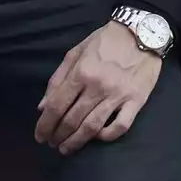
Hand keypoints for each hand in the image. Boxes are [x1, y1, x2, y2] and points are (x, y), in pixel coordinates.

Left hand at [34, 21, 161, 155]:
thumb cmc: (104, 41)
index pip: (56, 105)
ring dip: (76, 141)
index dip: (44, 124)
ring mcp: (117, 95)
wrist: (141, 32)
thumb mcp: (75, 52)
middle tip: (52, 144)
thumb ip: (57, 79)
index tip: (40, 136)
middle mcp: (97, 86)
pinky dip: (107, 136)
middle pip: (71, 119)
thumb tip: (42, 106)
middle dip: (58, 135)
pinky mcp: (136, 101)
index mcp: (81, 72)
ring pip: (92, 127)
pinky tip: (97, 138)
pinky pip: (121, 126)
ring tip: (66, 148)